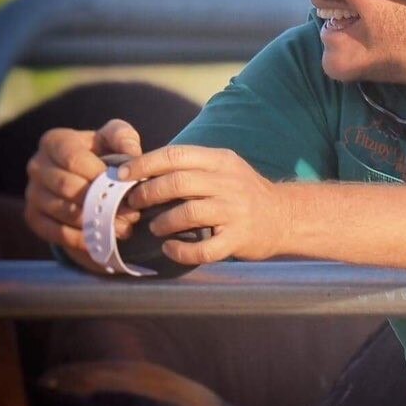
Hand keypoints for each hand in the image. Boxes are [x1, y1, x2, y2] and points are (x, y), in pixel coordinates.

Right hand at [24, 119, 143, 269]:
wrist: (85, 175)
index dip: (98, 173)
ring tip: (123, 225)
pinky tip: (103, 236)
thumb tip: (131, 154)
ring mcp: (32, 193)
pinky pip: (57, 233)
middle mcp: (37, 166)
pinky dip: (82, 238)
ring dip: (96, 221)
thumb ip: (123, 137)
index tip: (121, 184)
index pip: (73, 158)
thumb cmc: (102, 152)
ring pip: (64, 211)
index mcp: (55, 141)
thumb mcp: (114, 137)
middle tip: (128, 210)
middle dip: (100, 200)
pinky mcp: (34, 217)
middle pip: (67, 187)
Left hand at [120, 145, 290, 264]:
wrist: (283, 216)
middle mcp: (229, 183)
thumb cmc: (243, 192)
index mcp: (221, 161)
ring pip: (188, 213)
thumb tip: (142, 169)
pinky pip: (204, 248)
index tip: (122, 174)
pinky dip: (182, 251)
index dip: (145, 163)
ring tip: (153, 227)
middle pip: (178, 183)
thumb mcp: (223, 168)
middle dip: (147, 193)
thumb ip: (191, 167)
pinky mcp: (238, 238)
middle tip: (132, 203)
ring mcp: (235, 211)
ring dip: (162, 222)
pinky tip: (171, 249)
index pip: (176, 154)